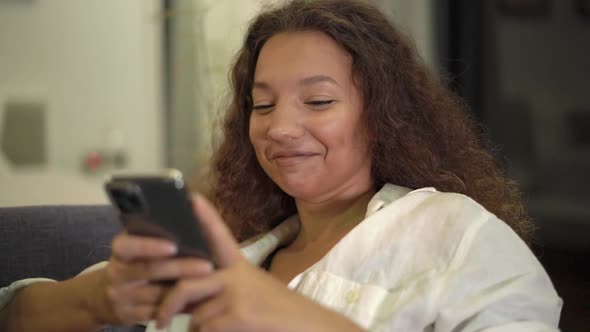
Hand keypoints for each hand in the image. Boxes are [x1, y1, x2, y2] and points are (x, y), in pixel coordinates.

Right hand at [91, 233, 213, 325]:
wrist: (105, 297)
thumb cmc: (134, 263)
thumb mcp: (136, 246)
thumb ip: (154, 234)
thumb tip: (188, 211)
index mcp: (120, 250)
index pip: (128, 245)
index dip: (149, 246)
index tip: (174, 246)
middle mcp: (116, 273)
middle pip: (149, 270)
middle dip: (180, 268)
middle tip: (207, 266)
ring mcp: (120, 296)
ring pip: (156, 294)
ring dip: (183, 290)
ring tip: (208, 283)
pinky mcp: (128, 316)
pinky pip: (156, 312)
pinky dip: (177, 307)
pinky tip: (196, 300)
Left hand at [155, 195, 362, 331]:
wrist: (307, 324)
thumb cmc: (275, 310)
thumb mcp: (249, 291)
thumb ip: (220, 289)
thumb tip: (187, 303)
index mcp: (240, 265)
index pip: (219, 235)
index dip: (205, 216)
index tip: (192, 197)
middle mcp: (236, 274)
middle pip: (186, 284)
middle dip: (167, 306)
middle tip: (158, 320)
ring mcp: (238, 293)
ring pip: (196, 315)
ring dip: (197, 328)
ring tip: (213, 330)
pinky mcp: (239, 314)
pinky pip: (206, 329)